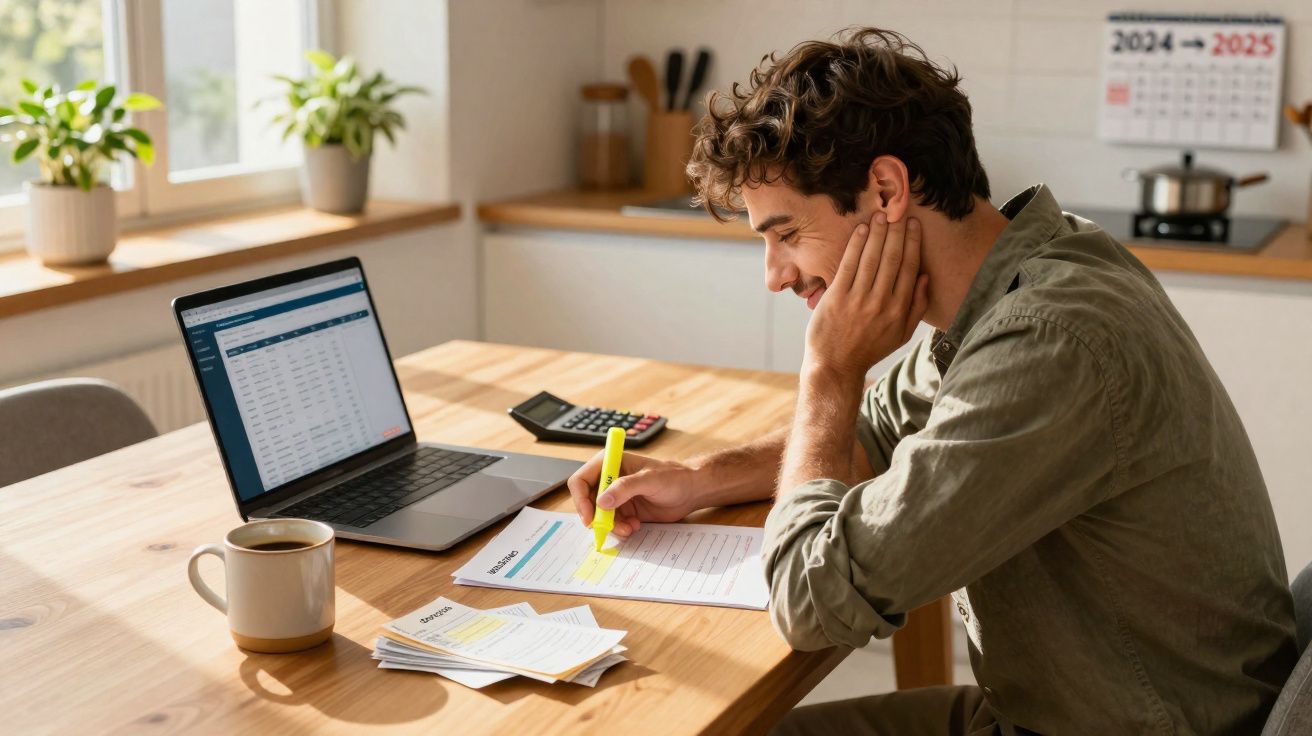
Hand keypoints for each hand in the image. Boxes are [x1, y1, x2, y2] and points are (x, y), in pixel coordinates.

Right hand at [567, 452, 700, 536]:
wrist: (690, 491)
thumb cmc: (674, 477)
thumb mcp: (649, 479)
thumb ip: (625, 488)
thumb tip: (601, 502)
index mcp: (610, 463)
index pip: (581, 480)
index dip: (580, 499)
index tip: (590, 517)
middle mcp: (609, 479)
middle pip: (586, 501)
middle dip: (596, 517)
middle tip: (608, 527)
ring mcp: (616, 496)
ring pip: (599, 516)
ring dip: (610, 525)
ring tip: (629, 527)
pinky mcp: (624, 510)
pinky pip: (612, 524)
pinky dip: (620, 528)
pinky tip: (635, 526)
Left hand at [803, 212, 928, 379]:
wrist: (835, 365)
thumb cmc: (869, 348)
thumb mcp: (901, 334)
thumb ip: (917, 306)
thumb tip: (924, 277)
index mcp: (899, 310)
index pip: (909, 269)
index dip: (912, 244)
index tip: (914, 226)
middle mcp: (881, 303)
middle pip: (892, 259)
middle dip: (897, 233)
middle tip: (899, 213)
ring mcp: (858, 300)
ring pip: (871, 259)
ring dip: (877, 234)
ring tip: (882, 216)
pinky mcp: (837, 297)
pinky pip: (849, 265)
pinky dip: (856, 245)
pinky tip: (861, 230)